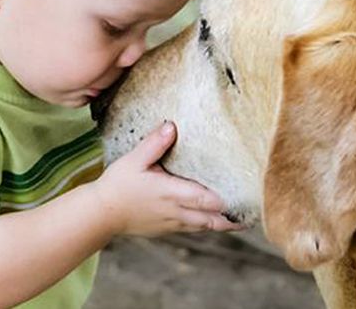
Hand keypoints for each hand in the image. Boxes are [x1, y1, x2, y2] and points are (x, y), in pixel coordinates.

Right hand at [93, 121, 242, 236]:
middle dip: (233, 217)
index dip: (227, 200)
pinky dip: (207, 225)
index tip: (246, 196)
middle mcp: (175, 212)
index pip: (206, 199)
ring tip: (242, 219)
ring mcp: (172, 224)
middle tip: (254, 213)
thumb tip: (172, 126)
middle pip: (212, 219)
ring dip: (223, 223)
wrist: (101, 214)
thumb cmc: (117, 185)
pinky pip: (194, 228)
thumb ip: (154, 144)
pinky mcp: (167, 229)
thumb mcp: (134, 160)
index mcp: (171, 193)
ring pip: (205, 226)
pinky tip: (215, 219)